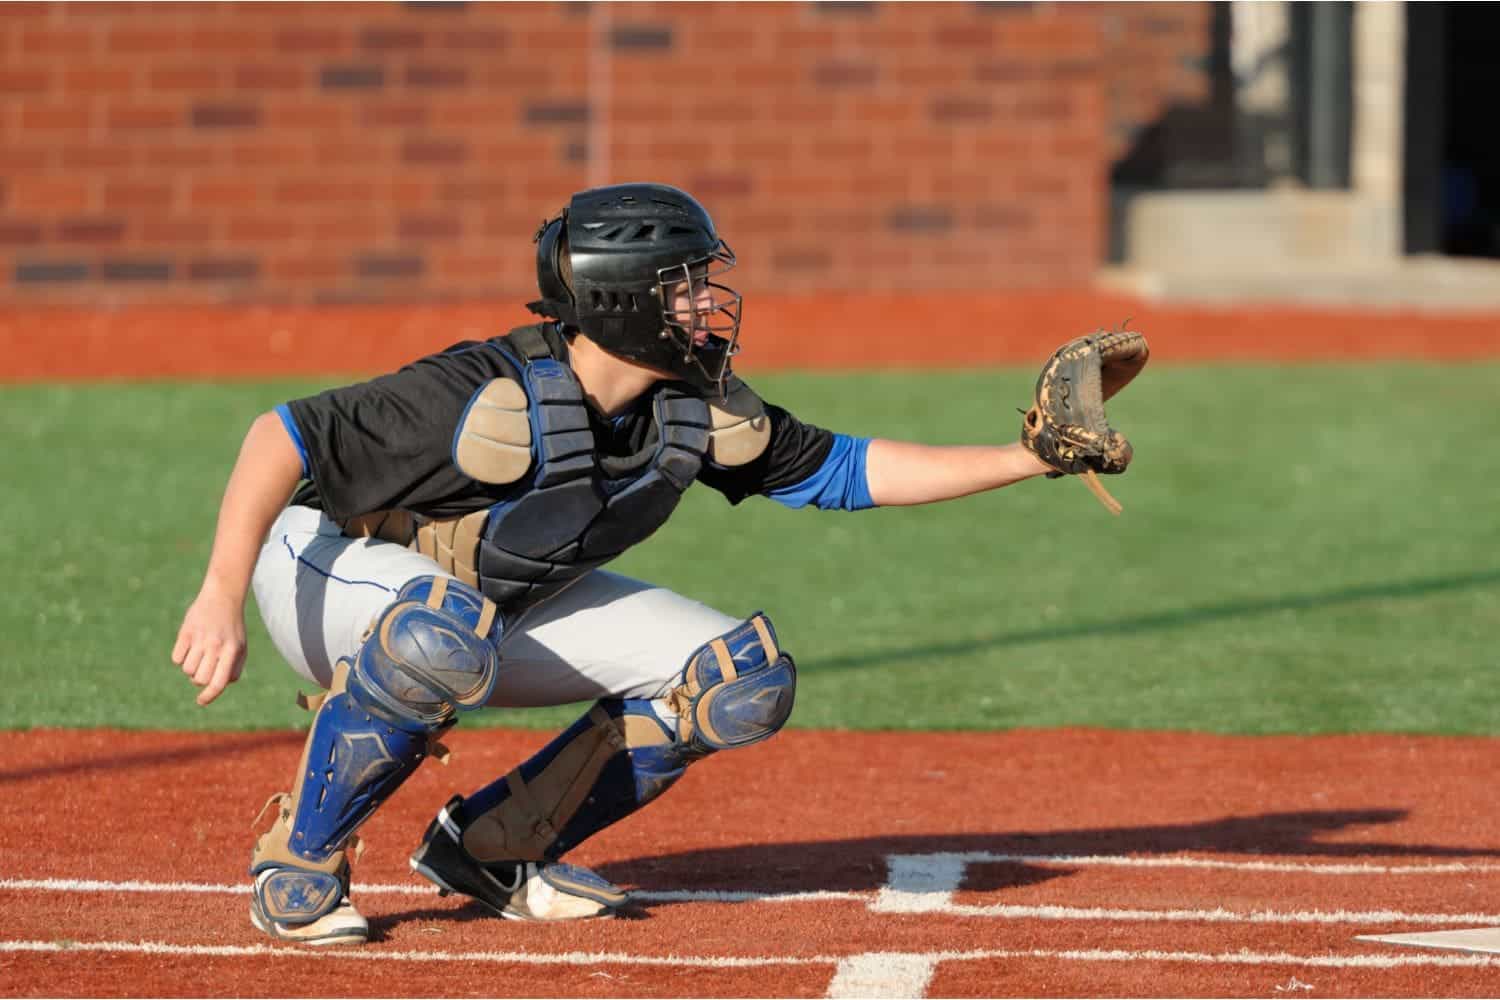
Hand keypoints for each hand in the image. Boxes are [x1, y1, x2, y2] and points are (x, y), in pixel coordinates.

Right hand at [172, 582, 247, 705]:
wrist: (222, 597)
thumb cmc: (232, 627)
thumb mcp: (241, 647)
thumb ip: (234, 669)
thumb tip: (220, 686)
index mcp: (232, 651)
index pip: (219, 682)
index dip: (209, 696)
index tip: (201, 701)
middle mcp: (216, 646)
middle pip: (200, 679)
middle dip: (199, 680)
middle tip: (203, 668)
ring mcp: (200, 638)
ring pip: (187, 670)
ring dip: (190, 668)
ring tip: (198, 655)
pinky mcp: (185, 632)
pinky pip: (176, 658)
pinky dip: (180, 658)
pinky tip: (188, 647)